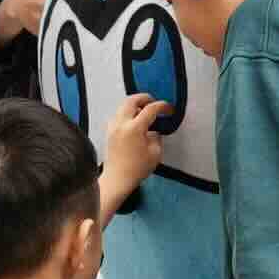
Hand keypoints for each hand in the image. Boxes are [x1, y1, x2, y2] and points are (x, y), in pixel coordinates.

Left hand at [96, 95, 161, 210]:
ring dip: (134, 105)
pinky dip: (127, 113)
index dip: (162, 106)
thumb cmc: (137, 169)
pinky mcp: (109, 132)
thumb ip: (156, 137)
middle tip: (154, 102)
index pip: (150, 109)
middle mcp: (121, 124)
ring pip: (123, 106)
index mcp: (134, 128)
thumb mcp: (155, 153)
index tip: (169, 109)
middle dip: (144, 98)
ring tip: (144, 112)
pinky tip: (134, 122)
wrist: (117, 179)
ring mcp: (113, 127)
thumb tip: (153, 130)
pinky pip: (118, 115)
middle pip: (131, 100)